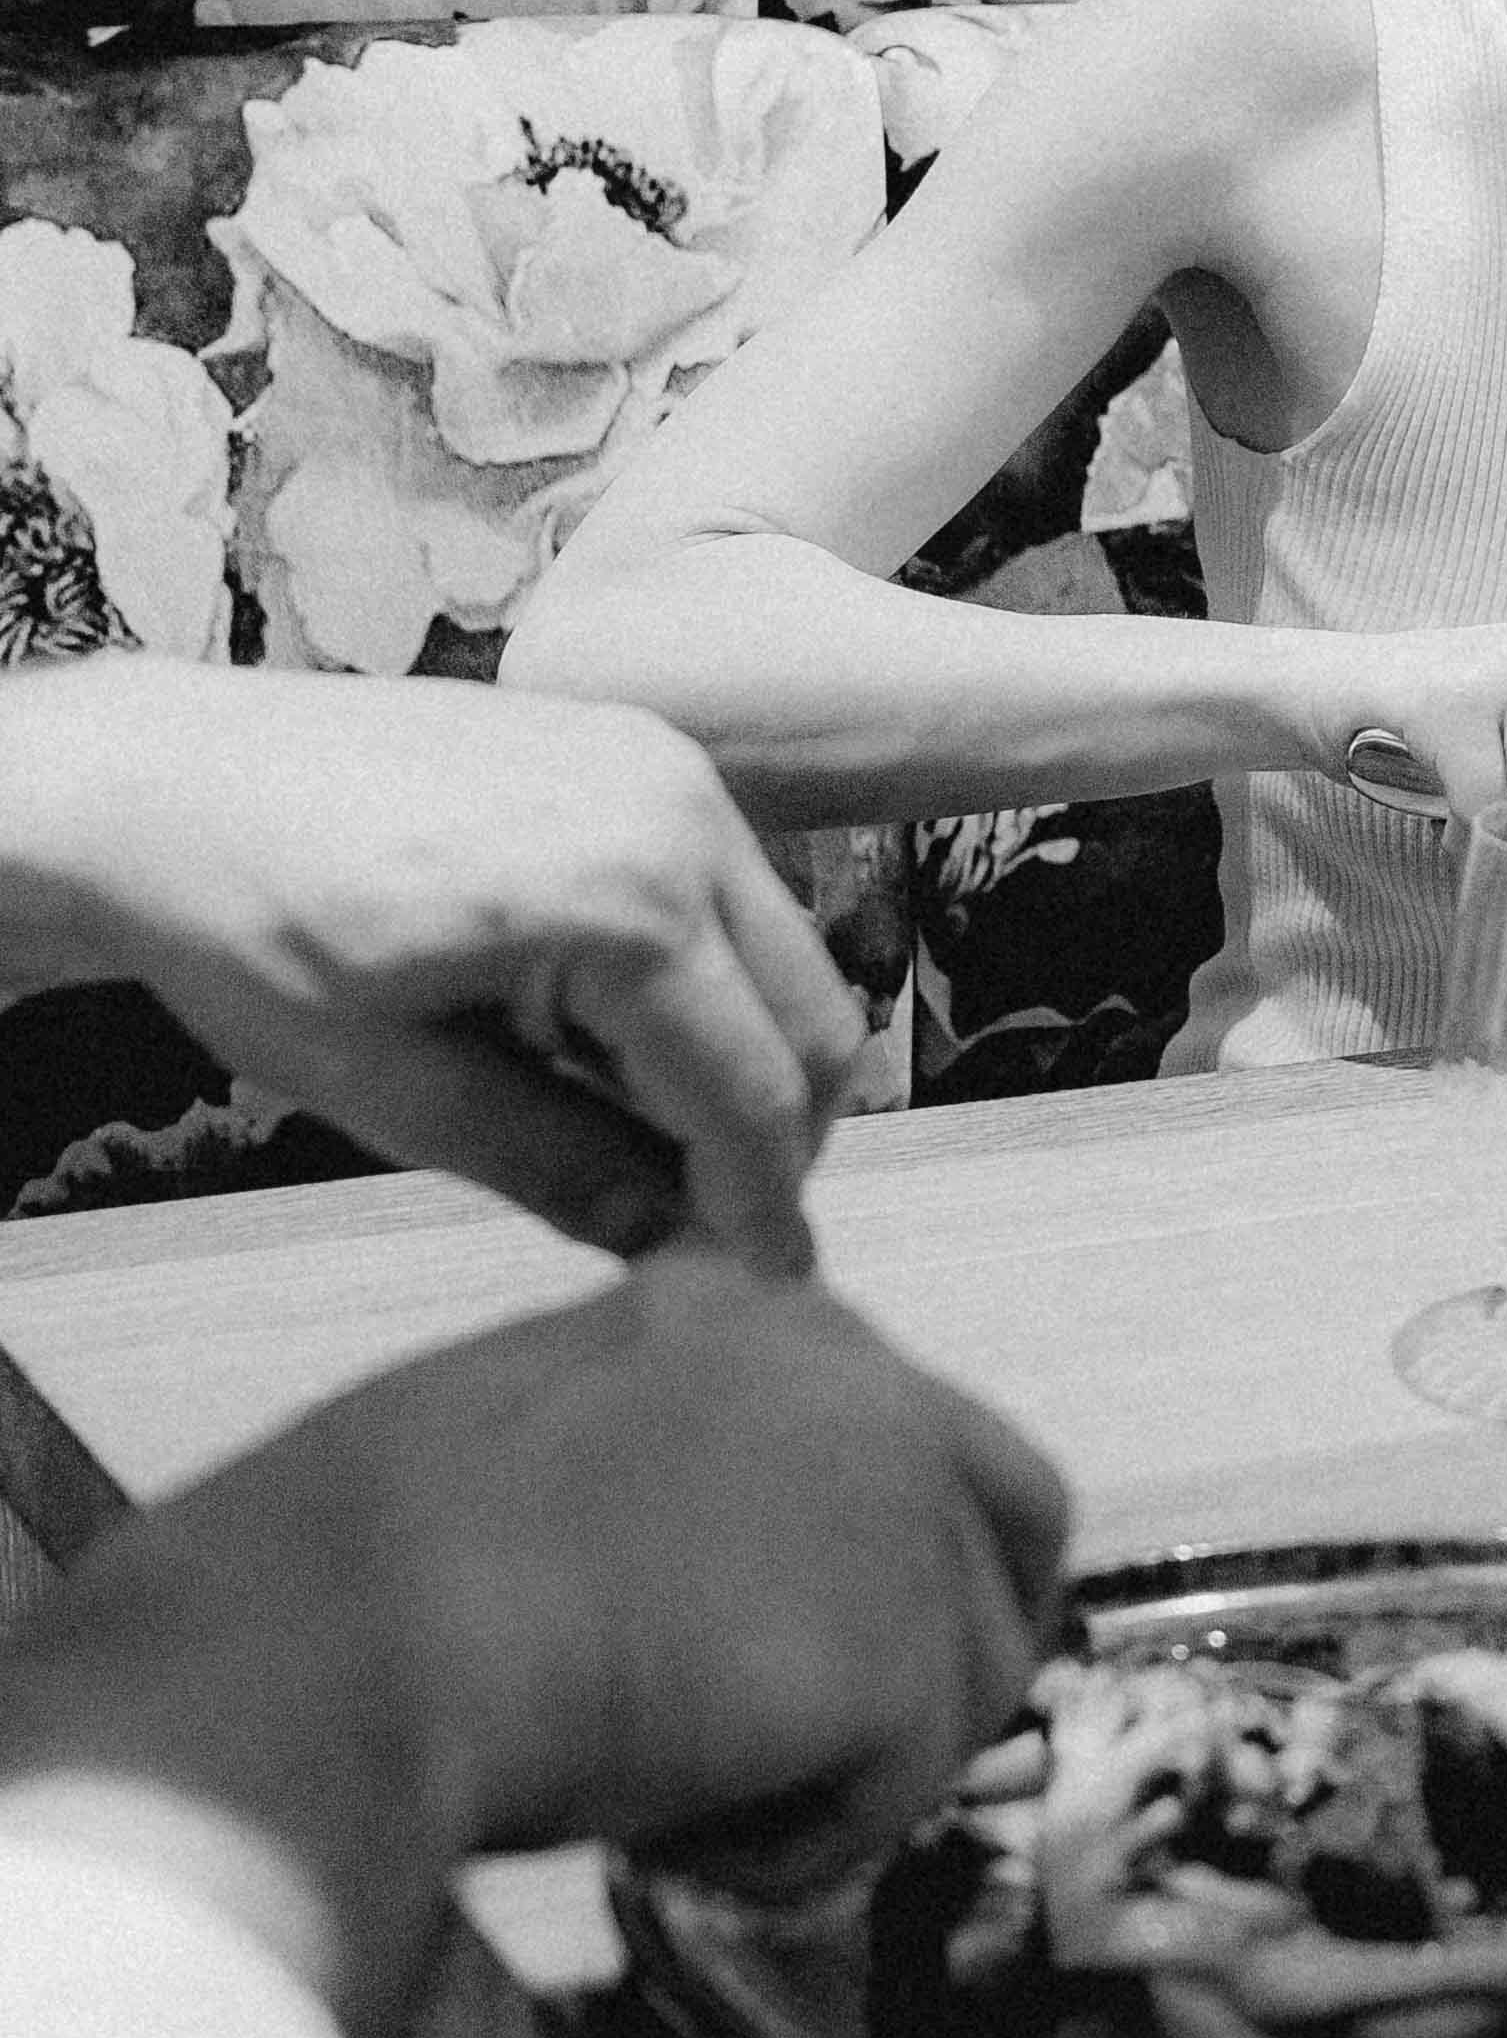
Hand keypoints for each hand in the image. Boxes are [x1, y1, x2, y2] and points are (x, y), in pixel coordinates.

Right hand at [0, 1254, 1068, 2037]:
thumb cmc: (365, 1564)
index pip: (900, 1423)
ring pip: (965, 1679)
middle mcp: (860, 1374)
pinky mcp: (910, 1644)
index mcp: (750, 1311)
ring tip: (691, 1818)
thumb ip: (666, 1480)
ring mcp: (902, 1502)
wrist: (346, 1630)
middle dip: (957, 1650)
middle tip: (858, 1764)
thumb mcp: (537, 1449)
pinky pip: (899, 1793)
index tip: (823, 1643)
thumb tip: (720, 1585)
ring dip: (849, 1772)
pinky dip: (798, 1852)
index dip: (886, 1547)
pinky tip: (678, 1847)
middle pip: (1014, 1521)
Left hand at [5, 659, 867, 1274]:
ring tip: (637, 1126)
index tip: (768, 1290)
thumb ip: (565, 1168)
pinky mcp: (636, 747)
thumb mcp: (400, 1090)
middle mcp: (682, 813)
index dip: (765, 1206)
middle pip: (814, 1015)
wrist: (162, 781)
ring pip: (784, 951)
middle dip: (778, 1134)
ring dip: (744, 1052)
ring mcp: (666, 764)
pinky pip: (727, 885)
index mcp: (630, 901)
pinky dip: (703, 975)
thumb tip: (679, 1247)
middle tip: (710, 1222)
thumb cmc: (251, 930)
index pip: (755, 1091)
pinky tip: (601, 1025)